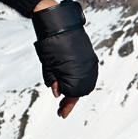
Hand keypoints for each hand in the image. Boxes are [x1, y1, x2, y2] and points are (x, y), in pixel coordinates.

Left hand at [31, 0, 98, 115]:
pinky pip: (87, 74)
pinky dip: (79, 81)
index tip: (61, 115)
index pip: (73, 95)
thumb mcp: (48, 65)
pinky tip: (72, 84)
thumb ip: (53, 80)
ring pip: (85, 83)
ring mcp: (89, 62)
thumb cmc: (51, 44)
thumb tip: (56, 94)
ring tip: (65, 97)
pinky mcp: (89, 56)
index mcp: (76, 73)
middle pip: (80, 91)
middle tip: (61, 108)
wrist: (59, 23)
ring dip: (75, 90)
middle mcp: (86, 69)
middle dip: (70, 100)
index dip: (67, 106)